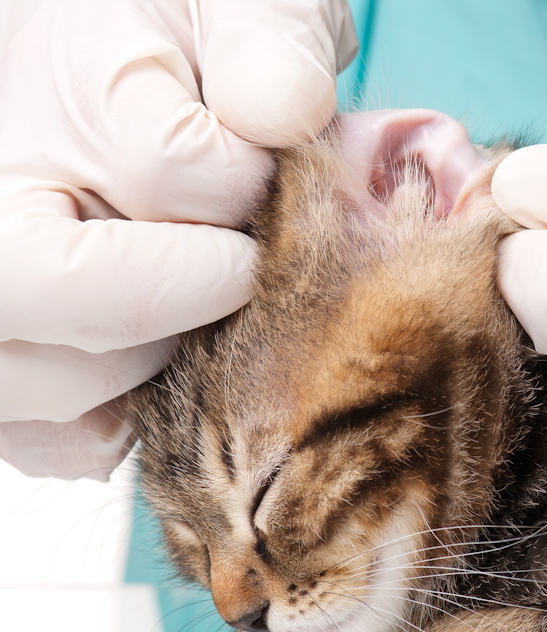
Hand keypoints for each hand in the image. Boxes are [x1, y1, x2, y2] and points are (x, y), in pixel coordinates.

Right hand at [0, 0, 356, 479]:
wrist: (140, 67)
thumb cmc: (203, 45)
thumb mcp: (249, 10)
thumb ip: (267, 49)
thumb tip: (280, 113)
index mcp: (70, 88)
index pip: (169, 171)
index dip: (246, 194)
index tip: (267, 181)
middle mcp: (1, 189)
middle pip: (53, 285)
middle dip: (176, 299)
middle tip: (231, 272)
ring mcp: (5, 282)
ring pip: (47, 381)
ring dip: (151, 369)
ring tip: (188, 310)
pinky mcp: (14, 355)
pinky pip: (51, 436)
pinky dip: (117, 426)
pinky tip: (153, 366)